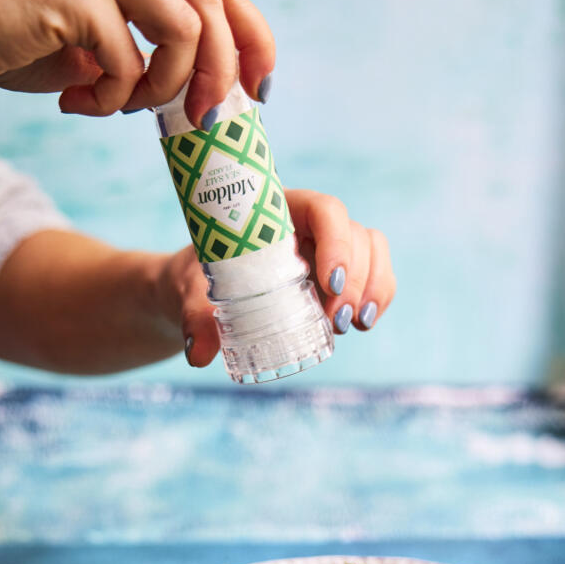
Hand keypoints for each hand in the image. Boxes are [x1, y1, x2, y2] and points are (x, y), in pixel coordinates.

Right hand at [0, 0, 273, 125]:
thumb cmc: (15, 40)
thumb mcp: (96, 40)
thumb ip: (147, 45)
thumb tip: (206, 88)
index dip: (250, 36)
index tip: (259, 87)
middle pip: (212, 2)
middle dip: (219, 72)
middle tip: (202, 118)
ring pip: (185, 27)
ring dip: (164, 86)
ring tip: (121, 105)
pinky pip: (130, 58)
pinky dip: (115, 97)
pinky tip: (80, 101)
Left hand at [160, 189, 395, 366]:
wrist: (198, 296)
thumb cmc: (193, 283)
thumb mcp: (188, 295)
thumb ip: (194, 317)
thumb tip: (200, 353)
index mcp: (277, 212)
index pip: (323, 210)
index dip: (336, 241)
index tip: (330, 282)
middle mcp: (308, 225)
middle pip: (354, 234)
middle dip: (356, 278)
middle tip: (335, 321)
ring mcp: (327, 248)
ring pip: (371, 251)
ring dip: (372, 288)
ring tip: (350, 325)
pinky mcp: (337, 274)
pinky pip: (374, 275)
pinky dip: (377, 297)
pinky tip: (362, 324)